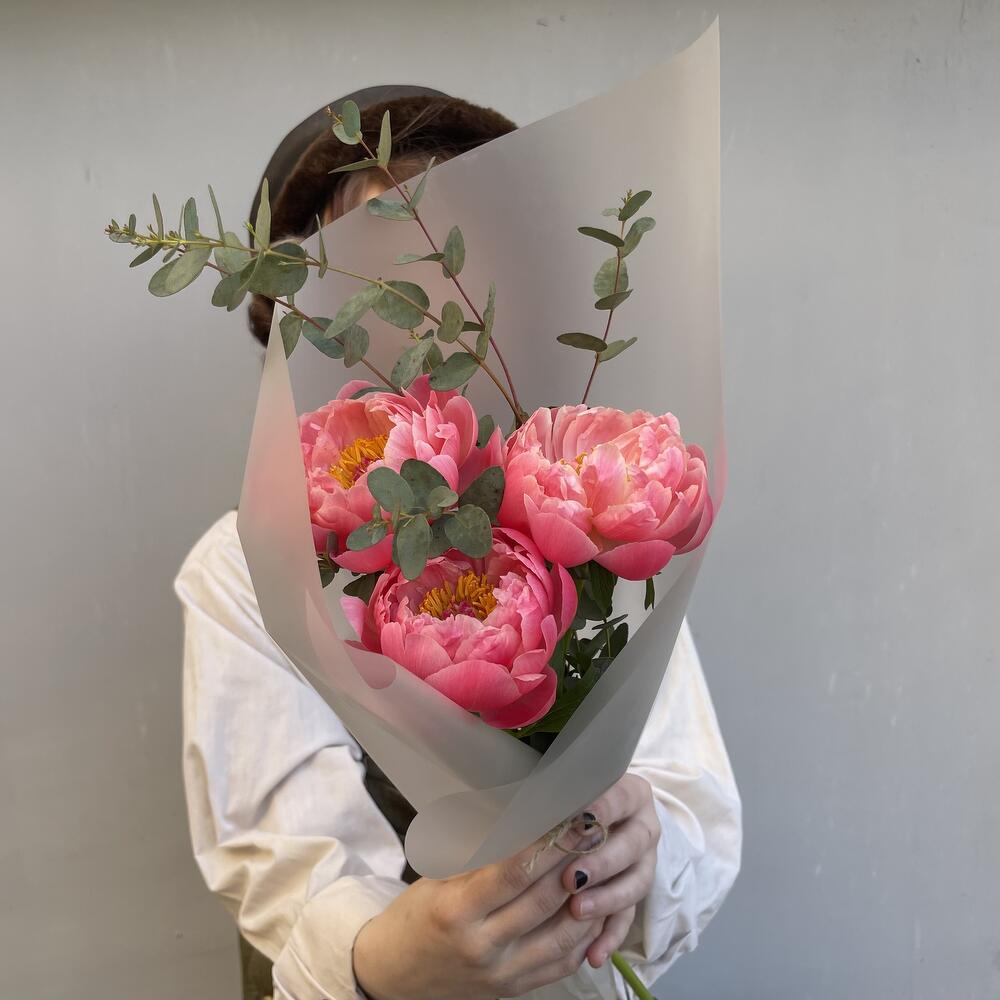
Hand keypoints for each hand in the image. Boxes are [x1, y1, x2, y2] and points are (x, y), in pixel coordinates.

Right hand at [352, 823, 605, 999]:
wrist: (395, 976)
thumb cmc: (415, 916)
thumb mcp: (436, 880)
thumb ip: (478, 856)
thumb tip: (524, 816)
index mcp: (456, 911)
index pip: (514, 872)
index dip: (549, 844)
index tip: (573, 817)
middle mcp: (482, 946)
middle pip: (544, 900)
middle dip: (576, 861)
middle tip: (599, 829)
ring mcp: (502, 973)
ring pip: (562, 934)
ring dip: (590, 896)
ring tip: (605, 863)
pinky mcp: (516, 989)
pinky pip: (563, 962)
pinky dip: (585, 933)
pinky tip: (596, 905)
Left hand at [561, 773, 660, 968]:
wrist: (583, 819)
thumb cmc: (563, 798)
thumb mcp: (564, 793)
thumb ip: (557, 801)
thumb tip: (530, 808)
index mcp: (630, 793)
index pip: (623, 797)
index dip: (605, 808)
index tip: (581, 819)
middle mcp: (643, 826)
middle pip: (635, 843)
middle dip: (603, 862)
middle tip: (572, 877)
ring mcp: (643, 861)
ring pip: (636, 883)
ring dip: (607, 899)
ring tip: (578, 911)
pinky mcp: (634, 894)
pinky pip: (628, 918)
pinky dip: (610, 937)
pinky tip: (593, 955)